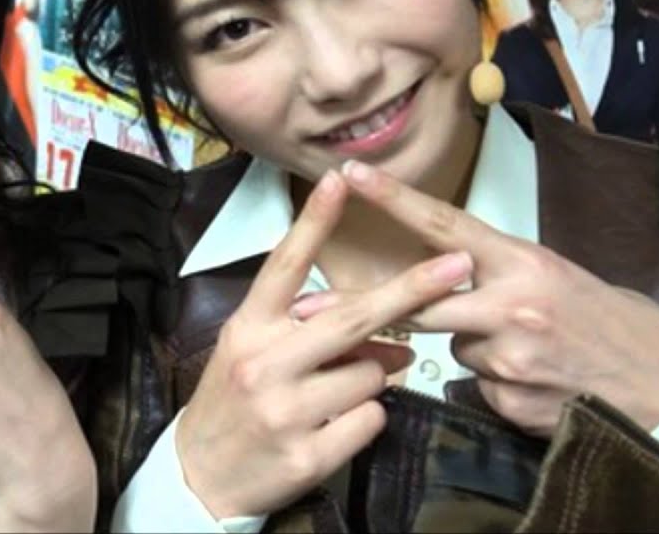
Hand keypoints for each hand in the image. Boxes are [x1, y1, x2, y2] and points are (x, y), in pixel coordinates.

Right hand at [176, 171, 471, 518]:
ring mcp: (285, 410)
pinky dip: (366, 420)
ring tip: (332, 395)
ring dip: (371, 379)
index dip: (313, 223)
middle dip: (411, 290)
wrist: (200, 476)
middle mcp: (264, 362)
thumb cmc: (234, 401)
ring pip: (371, 374)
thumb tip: (386, 335)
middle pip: (350, 317)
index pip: (284, 266)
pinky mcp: (308, 454)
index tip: (338, 182)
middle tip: (458, 267)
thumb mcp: (255, 354)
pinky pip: (372, 419)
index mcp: (248, 328)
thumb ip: (309, 333)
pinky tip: (334, 427)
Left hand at [341, 160, 658, 436]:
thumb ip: (494, 272)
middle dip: (361, 307)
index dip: (394, 199)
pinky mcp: (508, 398)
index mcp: (522, 262)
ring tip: (524, 349)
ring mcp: (508, 356)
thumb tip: (440, 273)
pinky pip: (474, 385)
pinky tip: (534, 381)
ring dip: (469, 346)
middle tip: (311, 308)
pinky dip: (493, 383)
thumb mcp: (552, 275)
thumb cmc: (604, 319)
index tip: (350, 175)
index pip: (444, 224)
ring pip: (451, 347)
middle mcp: (510, 305)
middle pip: (418, 301)